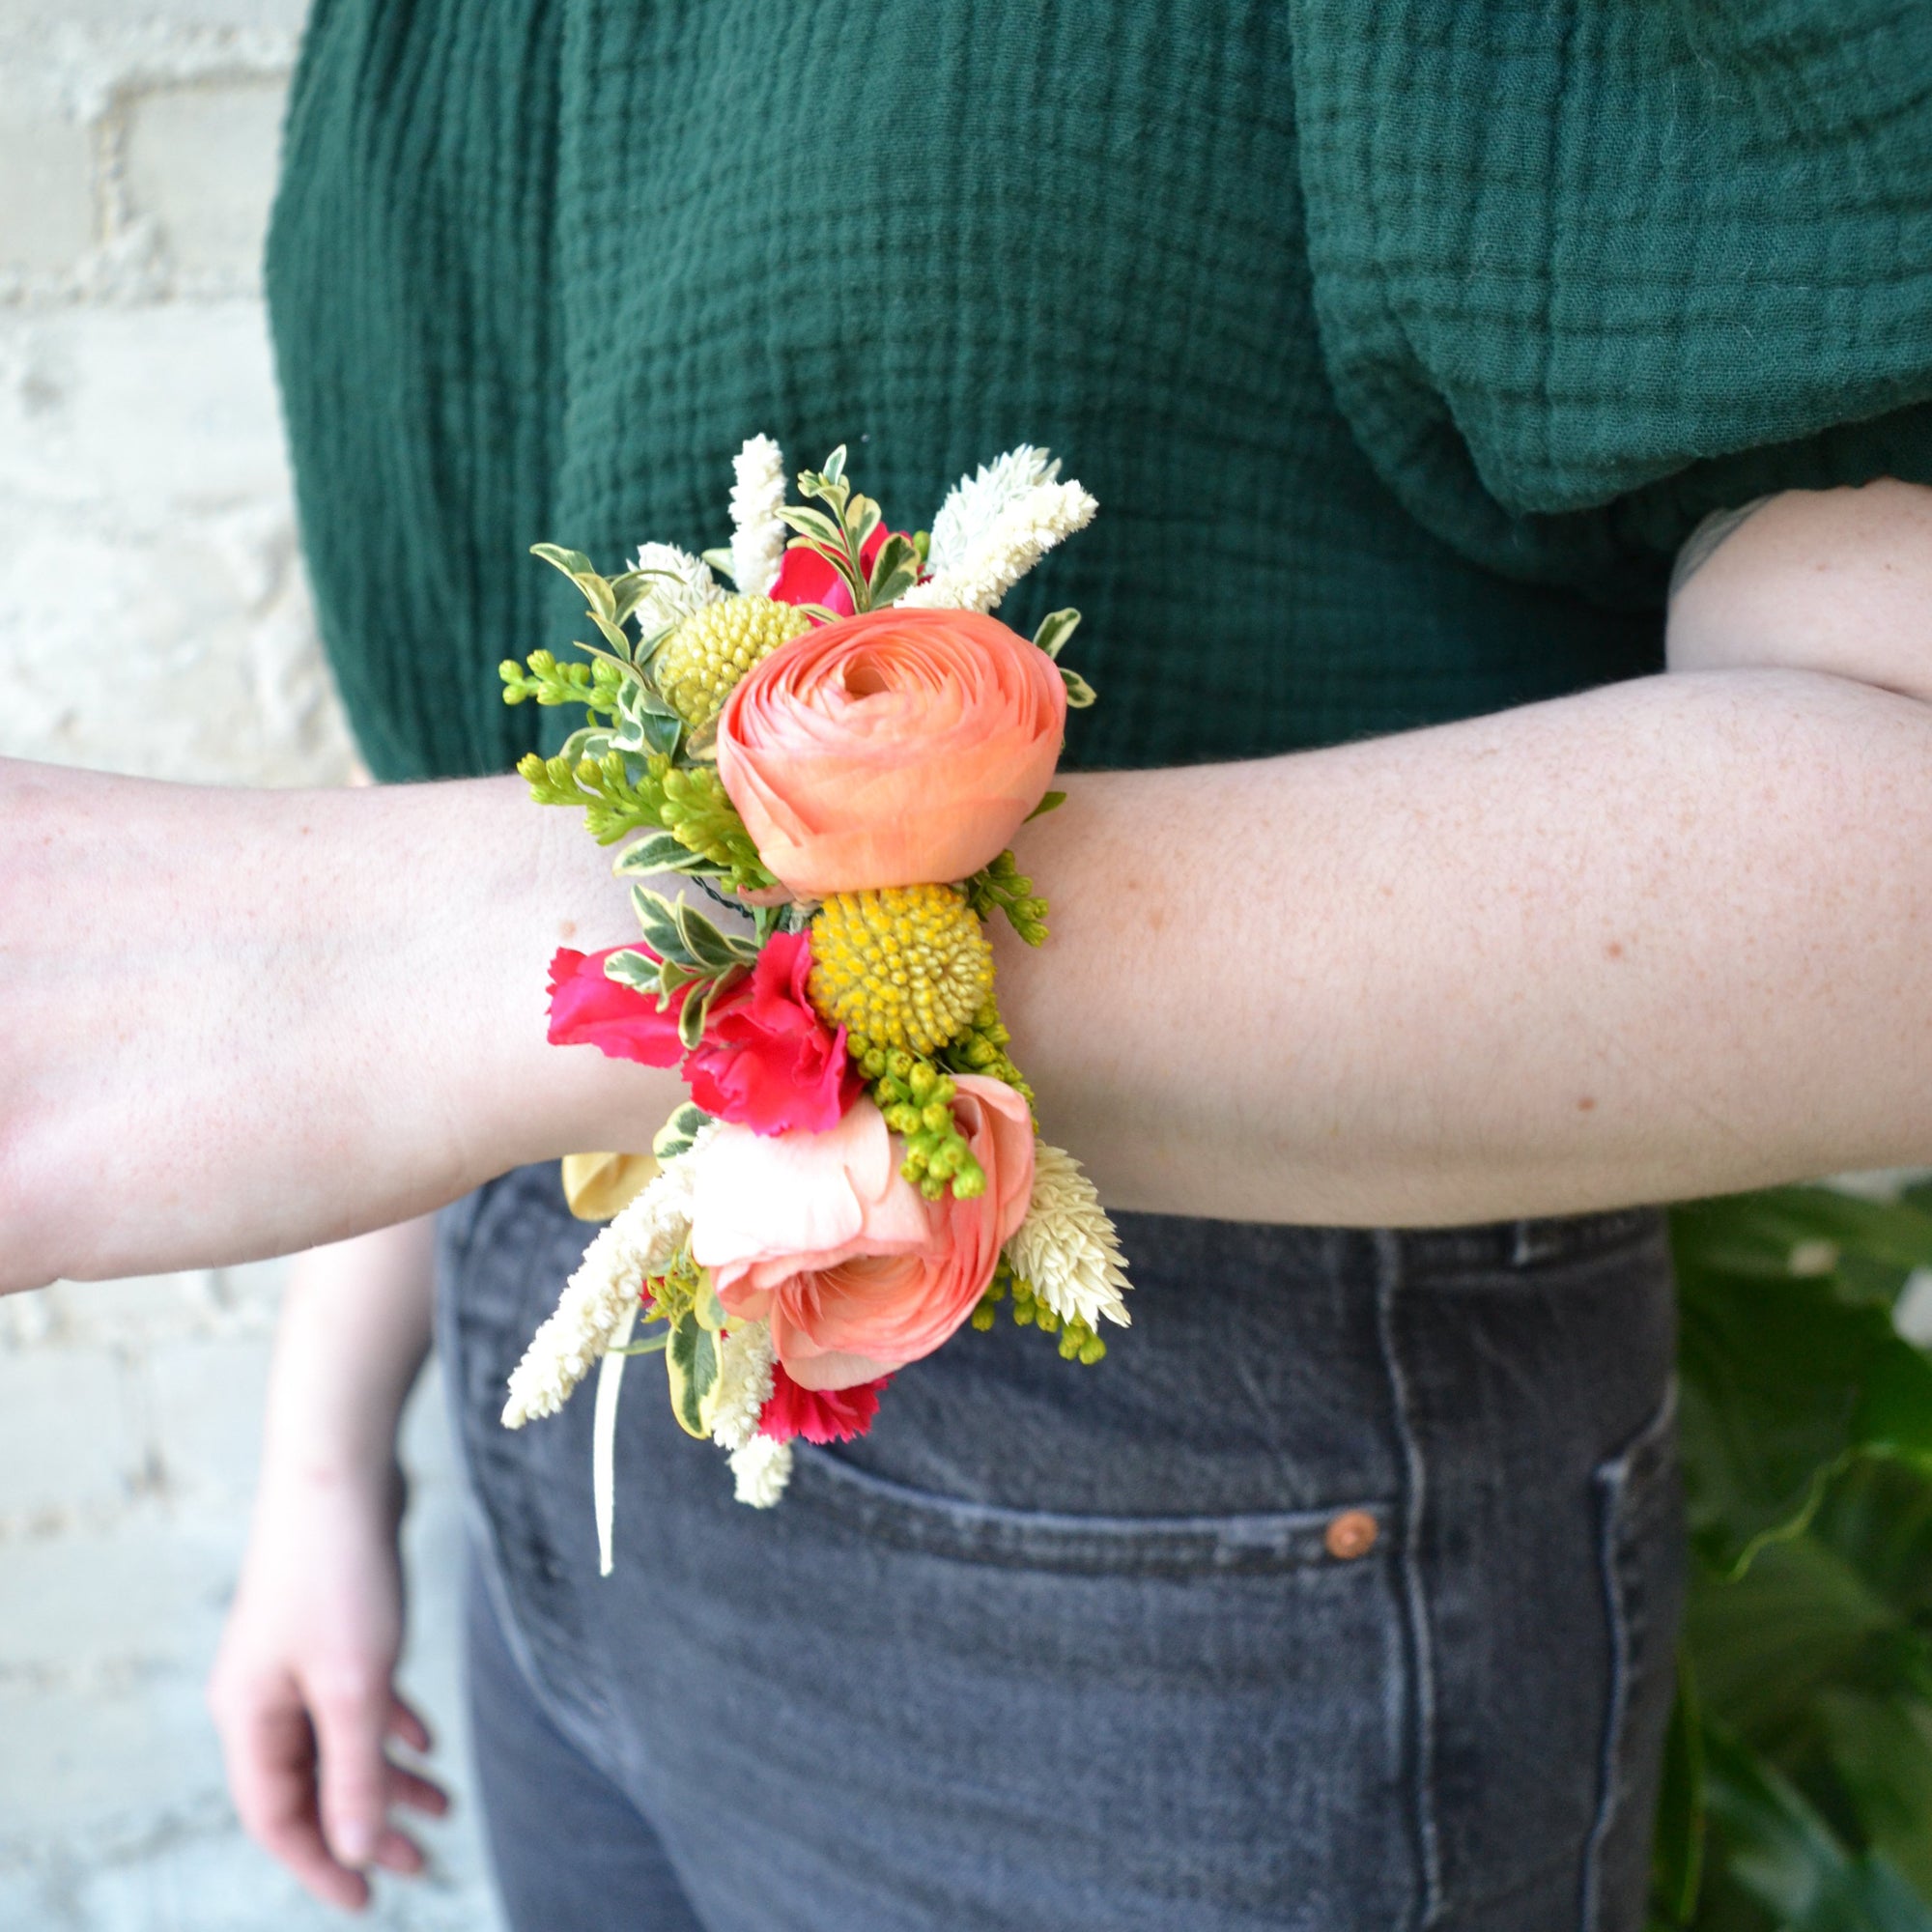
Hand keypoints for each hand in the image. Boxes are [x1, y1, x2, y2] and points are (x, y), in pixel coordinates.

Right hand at [207, 1458, 448, 1910]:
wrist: (339, 1469)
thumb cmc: (340, 1574)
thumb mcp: (355, 1684)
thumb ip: (356, 1770)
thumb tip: (356, 1848)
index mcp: (249, 1716)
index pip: (276, 1817)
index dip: (320, 1863)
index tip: (368, 1901)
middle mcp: (262, 1693)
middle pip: (310, 1783)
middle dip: (364, 1826)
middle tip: (419, 1863)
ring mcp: (295, 1658)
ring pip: (339, 1740)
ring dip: (388, 1776)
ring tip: (444, 1806)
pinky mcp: (331, 1626)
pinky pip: (356, 1697)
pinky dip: (390, 1724)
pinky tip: (427, 1740)